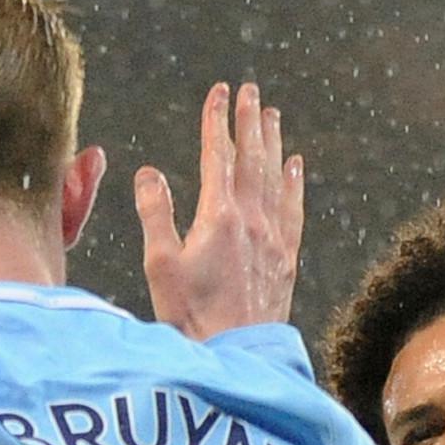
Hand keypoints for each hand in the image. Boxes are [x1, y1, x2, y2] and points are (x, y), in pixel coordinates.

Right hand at [137, 81, 305, 342]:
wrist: (237, 354)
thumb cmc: (192, 316)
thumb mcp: (160, 265)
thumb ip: (155, 214)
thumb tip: (149, 173)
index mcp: (218, 216)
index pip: (218, 155)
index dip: (217, 121)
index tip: (218, 92)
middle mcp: (252, 219)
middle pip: (252, 157)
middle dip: (250, 120)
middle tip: (251, 90)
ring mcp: (274, 237)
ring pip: (275, 176)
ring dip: (273, 142)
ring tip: (272, 115)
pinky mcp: (287, 257)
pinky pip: (294, 207)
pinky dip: (294, 182)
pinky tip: (295, 166)